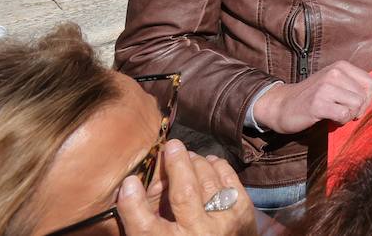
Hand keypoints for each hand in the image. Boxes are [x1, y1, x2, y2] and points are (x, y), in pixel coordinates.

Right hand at [117, 140, 255, 235]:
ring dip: (197, 163)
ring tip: (188, 155)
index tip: (129, 181)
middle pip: (184, 193)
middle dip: (177, 165)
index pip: (145, 227)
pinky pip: (229, 179)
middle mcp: (198, 234)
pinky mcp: (243, 212)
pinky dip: (218, 166)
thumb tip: (134, 186)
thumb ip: (149, 218)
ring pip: (208, 181)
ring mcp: (223, 222)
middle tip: (172, 145)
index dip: (132, 204)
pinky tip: (209, 161)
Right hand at [250, 61, 371, 133]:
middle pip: (364, 96)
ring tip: (336, 114)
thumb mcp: (333, 83)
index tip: (356, 106)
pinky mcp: (319, 104)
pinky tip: (331, 119)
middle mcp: (334, 73)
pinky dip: (341, 121)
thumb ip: (352, 86)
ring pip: (356, 105)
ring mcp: (326, 87)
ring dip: (349, 115)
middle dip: (358, 109)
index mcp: (340, 66)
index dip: (367, 98)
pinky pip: (344, 115)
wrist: (282, 105)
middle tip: (344, 112)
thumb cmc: (312, 97)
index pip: (369, 82)